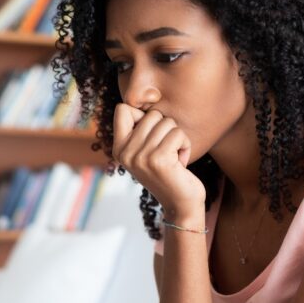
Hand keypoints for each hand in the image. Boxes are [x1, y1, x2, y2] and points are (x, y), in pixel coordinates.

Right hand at [112, 103, 205, 219]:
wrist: (180, 204)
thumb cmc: (168, 172)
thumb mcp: (145, 151)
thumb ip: (140, 130)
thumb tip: (140, 98)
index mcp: (119, 148)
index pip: (123, 109)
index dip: (142, 115)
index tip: (152, 135)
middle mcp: (125, 152)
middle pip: (151, 114)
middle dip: (166, 129)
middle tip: (167, 150)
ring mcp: (141, 157)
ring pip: (167, 123)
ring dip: (177, 138)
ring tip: (174, 157)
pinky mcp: (159, 160)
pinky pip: (178, 134)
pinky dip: (185, 145)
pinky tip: (181, 162)